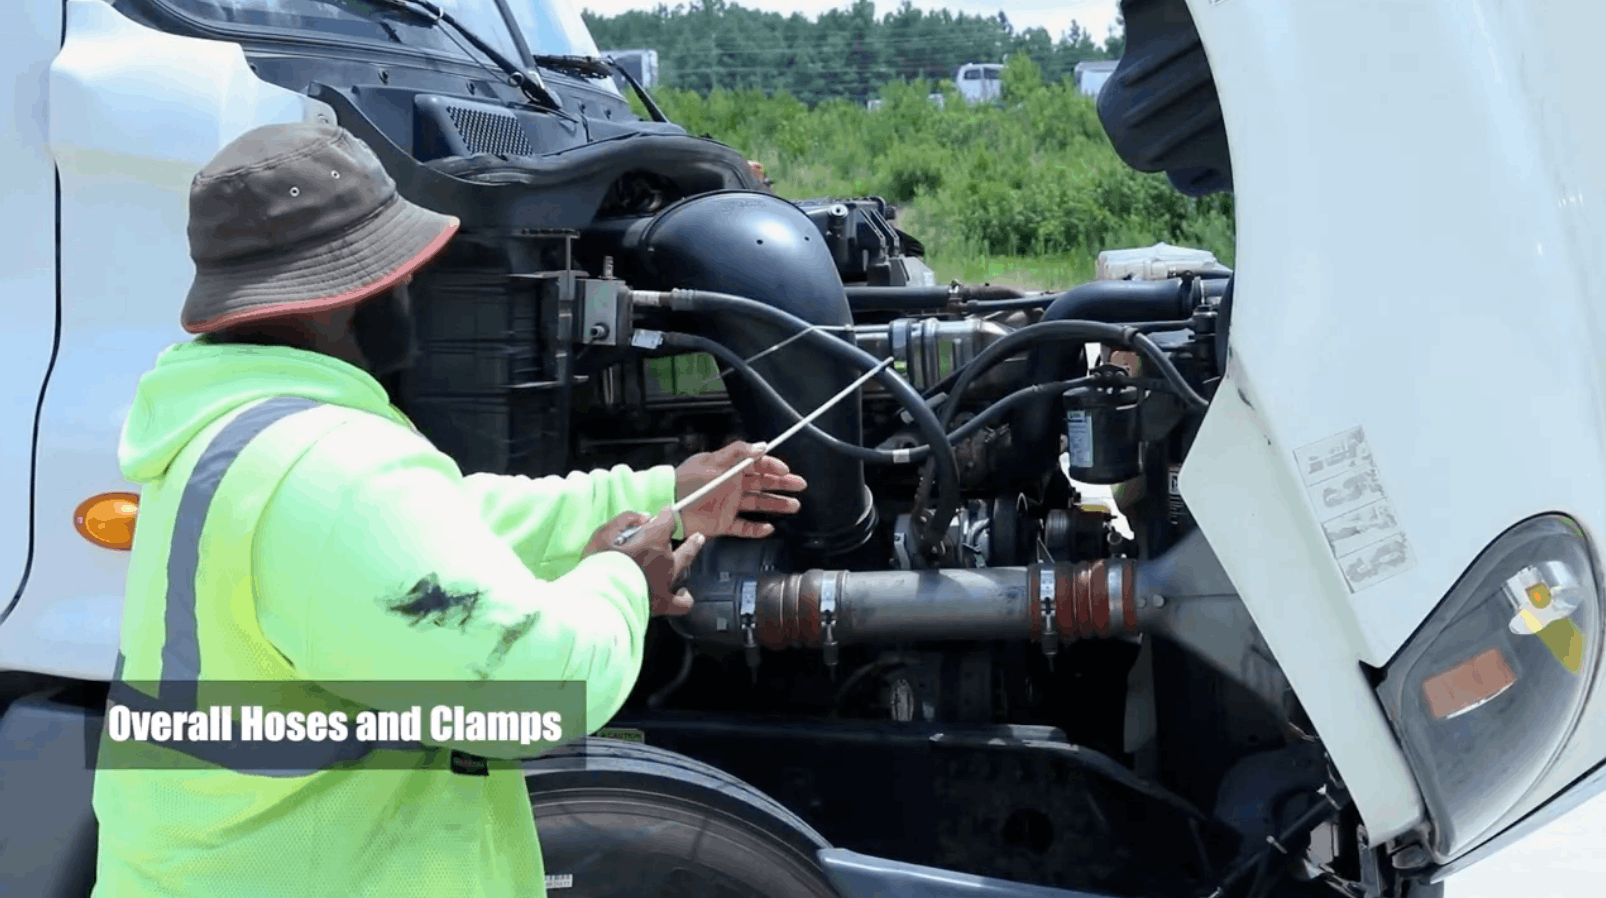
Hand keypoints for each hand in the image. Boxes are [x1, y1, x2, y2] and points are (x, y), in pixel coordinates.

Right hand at [585, 509, 705, 615]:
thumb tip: (645, 517)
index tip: (665, 512)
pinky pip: (681, 603)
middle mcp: (665, 559)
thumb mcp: (605, 532)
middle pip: (682, 545)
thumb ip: (626, 519)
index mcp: (654, 539)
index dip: (666, 515)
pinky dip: (684, 598)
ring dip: (690, 555)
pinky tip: (683, 593)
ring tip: (695, 553)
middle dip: (690, 540)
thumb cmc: (600, 562)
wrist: (601, 594)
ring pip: (684, 565)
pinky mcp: (662, 602)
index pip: (667, 521)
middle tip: (698, 537)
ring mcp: (666, 581)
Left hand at [675, 441, 807, 538]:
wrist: (669, 503)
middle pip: (763, 484)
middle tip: (800, 485)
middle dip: (783, 484)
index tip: (786, 470)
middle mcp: (733, 486)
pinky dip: (756, 529)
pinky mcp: (723, 523)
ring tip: (794, 506)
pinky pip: (744, 527)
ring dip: (776, 504)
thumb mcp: (712, 461)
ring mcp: (729, 505)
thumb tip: (760, 446)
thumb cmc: (687, 480)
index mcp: (730, 469)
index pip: (758, 466)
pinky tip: (769, 528)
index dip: (773, 467)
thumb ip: (737, 452)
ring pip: (758, 504)